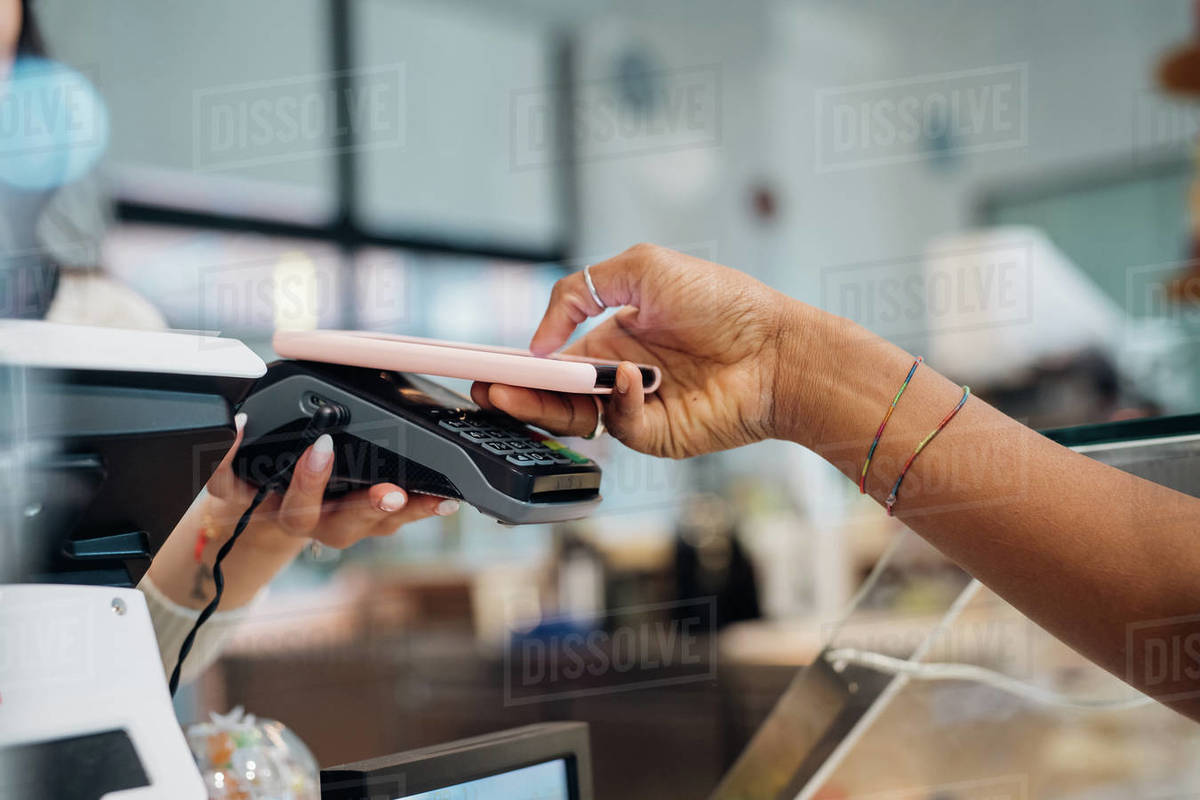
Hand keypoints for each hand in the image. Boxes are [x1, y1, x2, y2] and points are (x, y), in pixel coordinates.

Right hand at [205, 414, 459, 550]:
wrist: (268, 513)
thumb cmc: (254, 482)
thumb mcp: (229, 474)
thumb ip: (222, 455)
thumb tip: (236, 421)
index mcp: (273, 508)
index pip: (280, 498)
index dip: (305, 479)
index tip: (319, 448)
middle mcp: (311, 523)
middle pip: (337, 521)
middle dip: (364, 506)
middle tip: (389, 492)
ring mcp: (342, 525)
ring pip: (372, 524)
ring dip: (404, 511)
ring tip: (434, 498)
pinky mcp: (369, 521)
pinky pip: (397, 519)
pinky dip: (423, 507)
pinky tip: (447, 498)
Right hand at [471, 243, 811, 458]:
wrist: (775, 345)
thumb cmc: (721, 301)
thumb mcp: (641, 268)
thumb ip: (580, 292)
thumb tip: (541, 339)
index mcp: (610, 338)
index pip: (551, 359)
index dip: (519, 365)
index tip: (487, 367)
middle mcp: (617, 377)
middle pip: (553, 393)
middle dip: (516, 393)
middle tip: (486, 390)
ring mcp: (636, 409)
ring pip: (575, 417)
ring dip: (544, 405)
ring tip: (514, 394)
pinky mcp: (658, 436)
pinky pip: (620, 425)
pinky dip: (617, 402)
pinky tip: (628, 377)